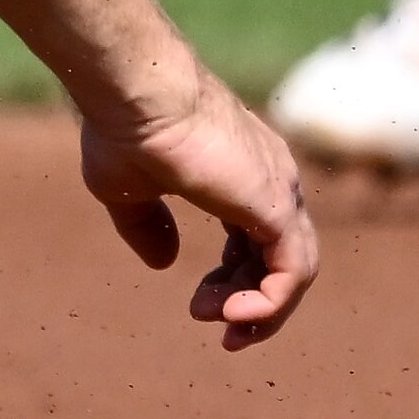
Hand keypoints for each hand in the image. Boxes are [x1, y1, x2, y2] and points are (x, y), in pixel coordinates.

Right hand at [72, 71, 317, 348]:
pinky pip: (293, 271)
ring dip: (262, 307)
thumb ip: (149, 226)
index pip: (256, 237)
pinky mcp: (278, 205)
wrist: (136, 92)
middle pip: (280, 257)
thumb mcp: (126, 188)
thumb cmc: (124, 127)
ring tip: (223, 325)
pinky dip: (271, 301)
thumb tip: (164, 264)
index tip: (200, 306)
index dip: (234, 277)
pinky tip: (235, 314)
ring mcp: (281, 190)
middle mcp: (273, 179)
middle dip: (251, 299)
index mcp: (241, 171)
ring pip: (294, 268)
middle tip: (216, 326)